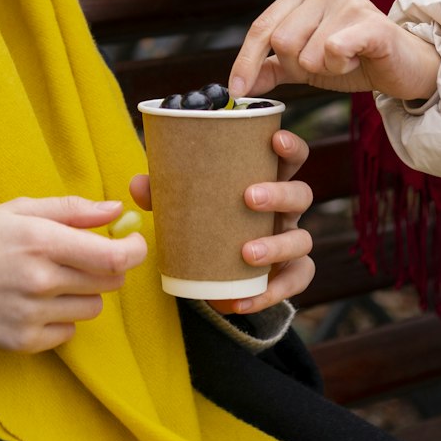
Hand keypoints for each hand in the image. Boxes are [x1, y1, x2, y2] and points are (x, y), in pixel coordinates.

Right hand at [0, 196, 147, 352]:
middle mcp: (41, 279)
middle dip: (106, 268)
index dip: (133, 251)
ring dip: (82, 294)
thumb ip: (71, 209)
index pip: (111, 256)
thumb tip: (115, 208)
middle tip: (82, 259)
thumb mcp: (18, 210)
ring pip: (92, 307)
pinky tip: (35, 304)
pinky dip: (60, 318)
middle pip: (109, 282)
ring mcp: (33, 314)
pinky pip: (68, 331)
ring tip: (50, 282)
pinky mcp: (24, 341)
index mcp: (42, 241)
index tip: (134, 245)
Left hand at [128, 127, 314, 315]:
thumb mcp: (186, 203)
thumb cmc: (207, 220)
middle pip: (302, 193)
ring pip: (302, 240)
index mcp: (266, 180)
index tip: (276, 139)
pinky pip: (294, 283)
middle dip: (280, 193)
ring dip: (277, 246)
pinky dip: (271, 294)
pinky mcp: (288, 275)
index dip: (291, 146)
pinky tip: (242, 301)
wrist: (216, 271)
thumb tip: (138, 184)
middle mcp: (284, 210)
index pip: (290, 157)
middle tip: (249, 198)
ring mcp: (290, 241)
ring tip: (246, 253)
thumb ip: (164, 192)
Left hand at [228, 0, 440, 101]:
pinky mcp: (371, 22)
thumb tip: (238, 85)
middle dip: (298, 66)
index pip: (261, 27)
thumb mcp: (305, 63)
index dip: (246, 61)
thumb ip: (272, 68)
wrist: (404, 67)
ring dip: (324, 69)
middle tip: (325, 64)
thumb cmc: (354, 59)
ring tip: (346, 60)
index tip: (237, 91)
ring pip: (307, 53)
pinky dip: (340, 66)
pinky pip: (332, 50)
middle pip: (281, 42)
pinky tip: (356, 60)